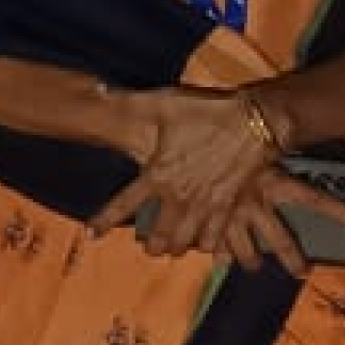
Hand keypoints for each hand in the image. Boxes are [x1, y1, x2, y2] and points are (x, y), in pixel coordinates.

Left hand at [102, 87, 286, 261]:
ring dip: (177, 247)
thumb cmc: (206, 112)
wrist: (252, 123)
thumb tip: (98, 93)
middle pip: (158, 233)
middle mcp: (178, 196)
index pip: (124, 204)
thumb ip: (129, 104)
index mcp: (157, 174)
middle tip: (149, 248)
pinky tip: (208, 247)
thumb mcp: (162, 104)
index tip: (91, 235)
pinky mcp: (228, 207)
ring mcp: (204, 205)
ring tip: (174, 251)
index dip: (105, 220)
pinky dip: (210, 245)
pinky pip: (215, 237)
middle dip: (152, 244)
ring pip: (185, 240)